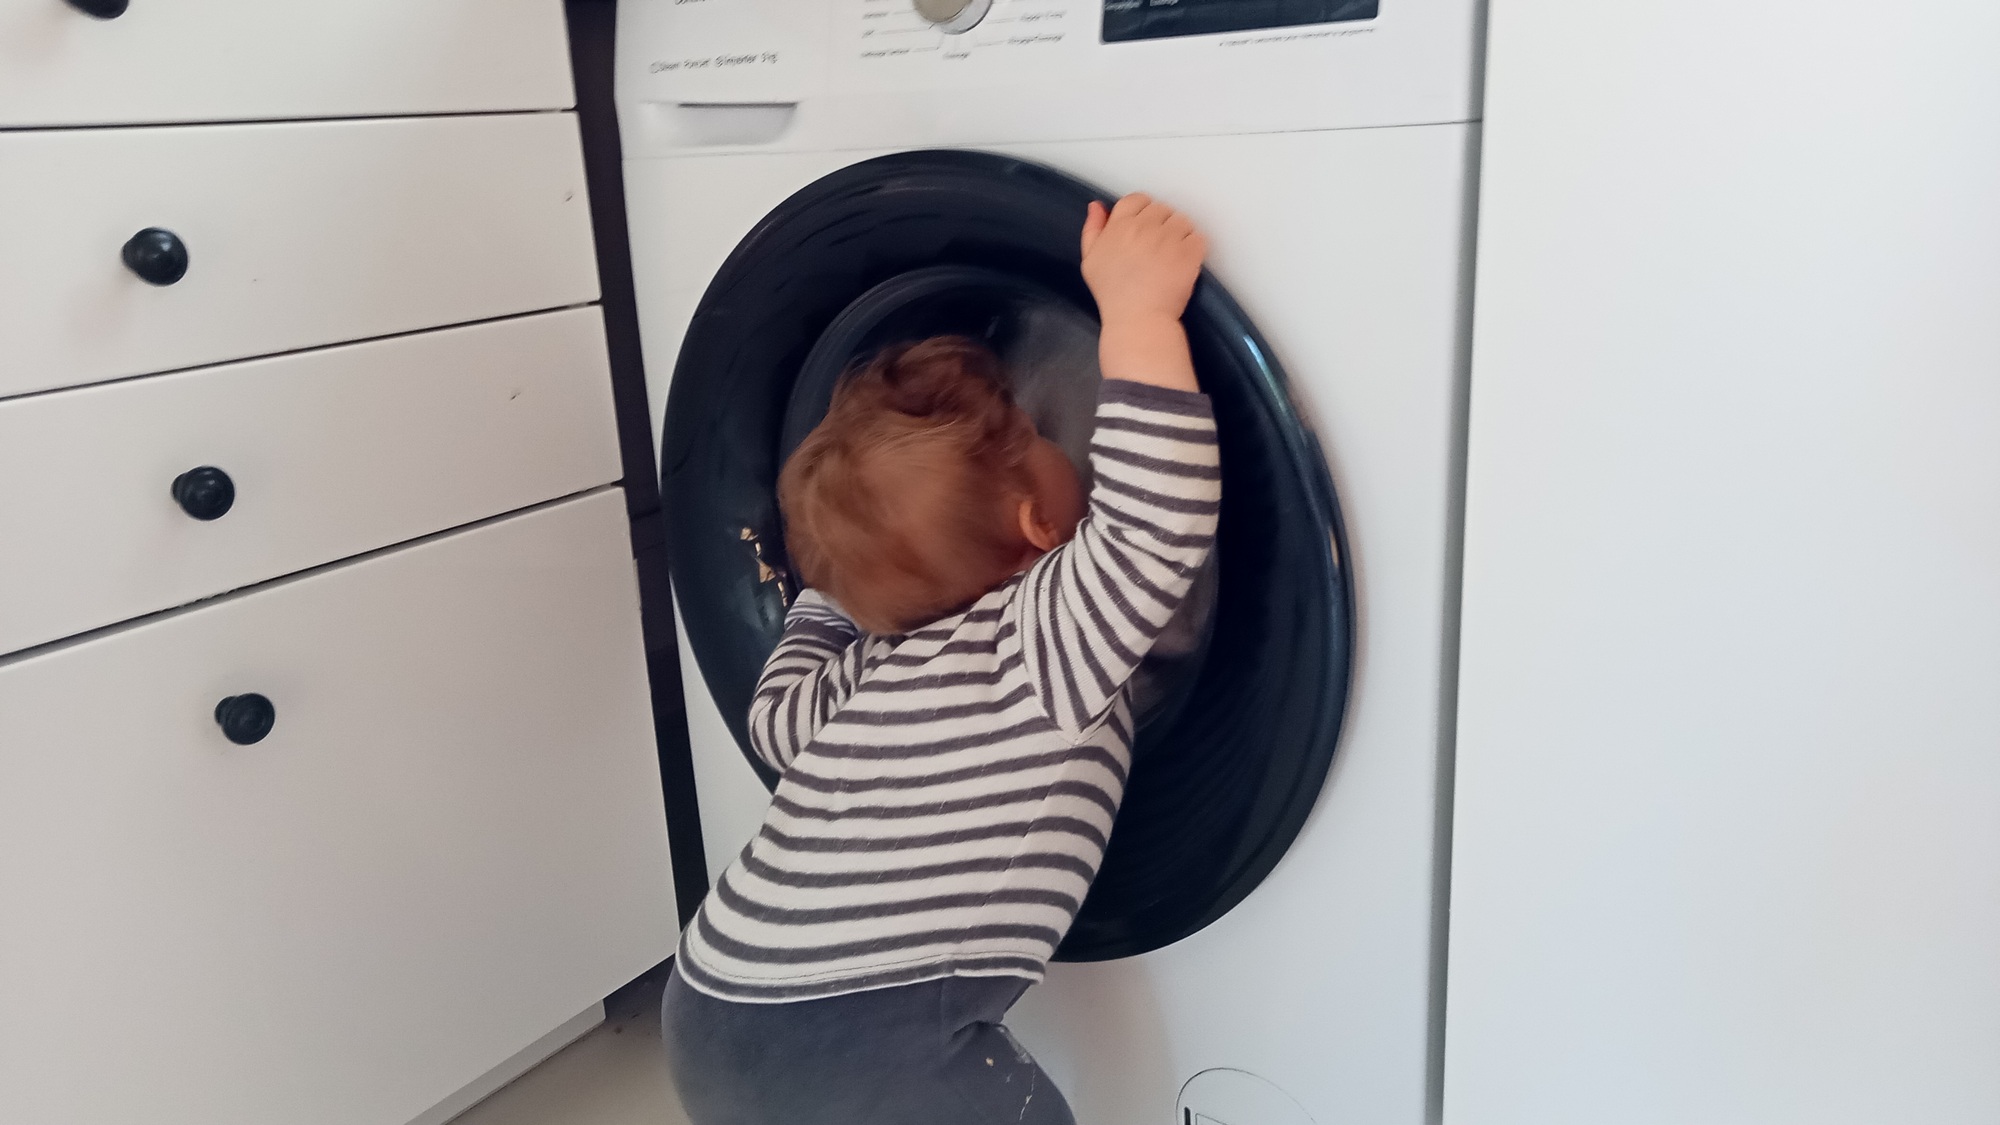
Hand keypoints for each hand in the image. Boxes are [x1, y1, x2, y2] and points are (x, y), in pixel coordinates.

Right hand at [1080, 194, 1207, 328]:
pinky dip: (1194, 247)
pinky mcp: (1189, 252)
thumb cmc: (1113, 295)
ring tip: (1170, 257)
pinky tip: (1183, 263)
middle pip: (1161, 208)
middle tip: (1157, 249)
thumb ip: (1092, 229)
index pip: (1137, 200)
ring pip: (1182, 220)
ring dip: (1179, 234)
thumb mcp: (1091, 261)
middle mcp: (1143, 227)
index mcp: (1119, 226)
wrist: (1138, 320)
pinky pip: (1198, 237)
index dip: (1143, 212)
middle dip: (1161, 225)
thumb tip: (1096, 206)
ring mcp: (1168, 238)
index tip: (1144, 231)